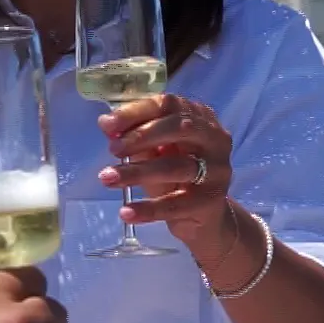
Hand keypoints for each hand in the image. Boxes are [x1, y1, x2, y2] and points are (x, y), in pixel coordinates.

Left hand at [98, 93, 235, 253]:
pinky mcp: (211, 201)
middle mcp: (214, 138)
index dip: (136, 112)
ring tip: (108, 178)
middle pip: (179, 128)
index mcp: (199, 117)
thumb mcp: (155, 153)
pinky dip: (148, 209)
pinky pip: (176, 204)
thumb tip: (107, 125)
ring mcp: (217, 170)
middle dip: (141, 136)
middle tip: (113, 149)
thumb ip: (135, 138)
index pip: (168, 105)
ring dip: (137, 172)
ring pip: (176, 167)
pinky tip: (126, 212)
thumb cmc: (176, 177)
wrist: (203, 217)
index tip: (107, 124)